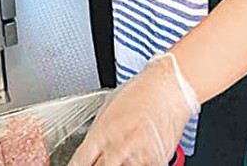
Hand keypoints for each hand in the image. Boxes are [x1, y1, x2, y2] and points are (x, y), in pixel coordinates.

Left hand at [69, 55, 191, 165]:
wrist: (169, 88)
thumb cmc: (141, 91)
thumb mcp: (108, 107)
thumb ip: (97, 133)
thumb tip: (89, 150)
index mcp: (103, 132)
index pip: (81, 161)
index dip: (77, 165)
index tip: (78, 165)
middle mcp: (118, 147)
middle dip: (98, 165)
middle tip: (102, 158)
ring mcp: (137, 157)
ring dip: (119, 163)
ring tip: (123, 151)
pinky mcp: (155, 162)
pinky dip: (136, 162)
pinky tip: (137, 153)